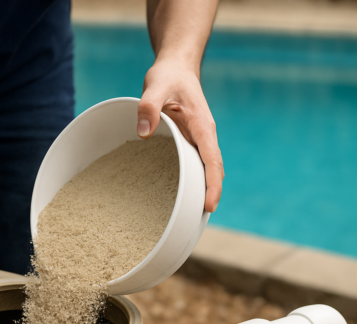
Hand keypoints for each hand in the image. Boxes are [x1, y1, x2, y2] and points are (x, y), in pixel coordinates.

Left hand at [137, 57, 223, 212]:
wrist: (176, 68)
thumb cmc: (167, 76)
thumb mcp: (155, 86)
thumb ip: (148, 107)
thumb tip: (143, 133)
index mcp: (202, 126)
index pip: (212, 160)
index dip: (212, 184)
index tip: (209, 205)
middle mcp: (204, 136)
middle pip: (213, 171)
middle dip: (209, 195)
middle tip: (196, 221)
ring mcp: (198, 140)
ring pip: (205, 170)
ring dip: (201, 190)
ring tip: (188, 217)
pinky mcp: (190, 141)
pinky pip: (194, 164)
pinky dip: (191, 181)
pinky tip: (177, 196)